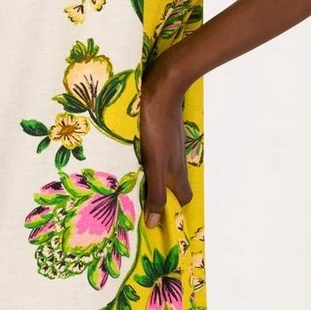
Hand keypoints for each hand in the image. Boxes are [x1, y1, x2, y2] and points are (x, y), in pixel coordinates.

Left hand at [139, 60, 192, 227]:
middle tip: (135, 199)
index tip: (156, 219)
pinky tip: (128, 152)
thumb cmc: (157, 125)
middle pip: (172, 182)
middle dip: (157, 192)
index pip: (184, 198)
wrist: (162, 86)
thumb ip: (155, 191)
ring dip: (149, 173)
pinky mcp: (161, 128)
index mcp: (177, 170)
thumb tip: (154, 223)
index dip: (173, 209)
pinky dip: (145, 154)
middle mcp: (177, 157)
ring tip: (126, 178)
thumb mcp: (154, 162)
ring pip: (163, 164)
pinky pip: (155, 147)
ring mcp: (170, 142)